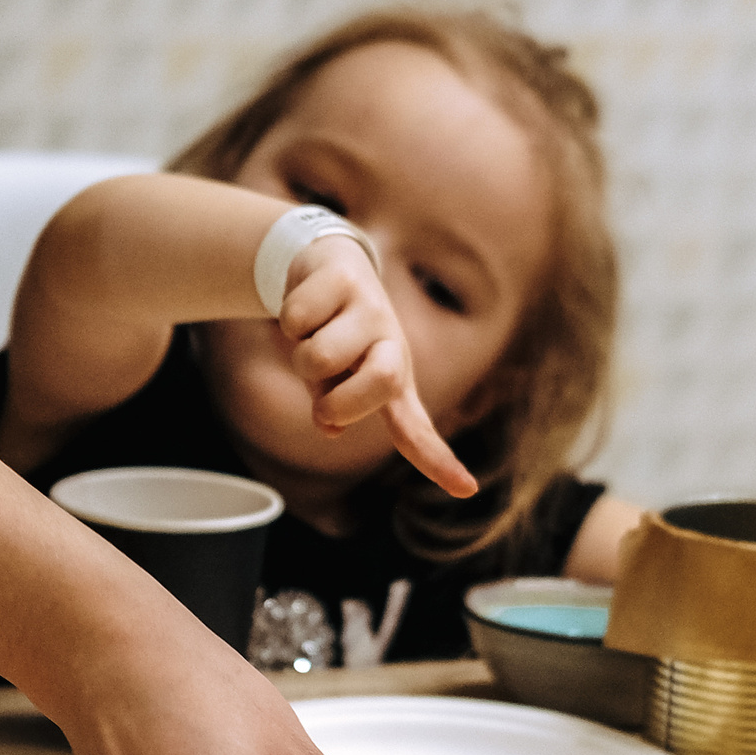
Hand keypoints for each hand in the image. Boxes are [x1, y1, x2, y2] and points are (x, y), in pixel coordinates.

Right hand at [276, 234, 476, 496]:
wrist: (324, 264)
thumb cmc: (333, 333)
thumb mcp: (334, 380)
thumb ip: (331, 407)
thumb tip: (330, 428)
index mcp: (394, 381)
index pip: (416, 429)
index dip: (437, 460)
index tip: (467, 490)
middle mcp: (392, 345)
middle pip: (382, 384)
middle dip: (338, 400)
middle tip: (321, 397)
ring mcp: (372, 310)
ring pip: (319, 357)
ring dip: (299, 356)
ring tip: (309, 338)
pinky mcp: (347, 278)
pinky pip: (297, 319)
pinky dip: (288, 320)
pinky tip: (305, 305)